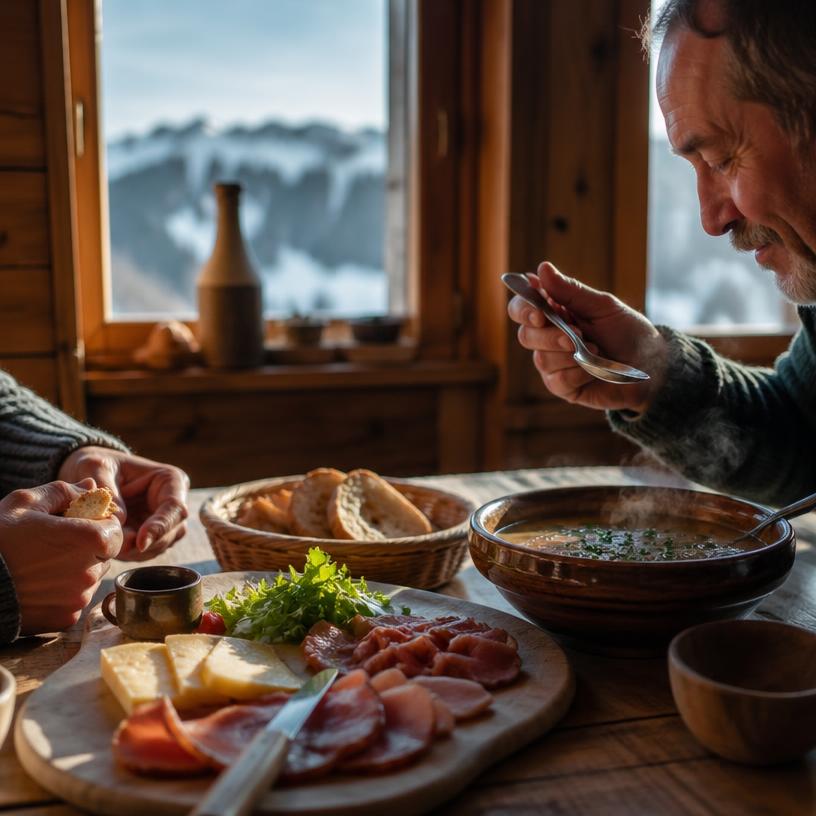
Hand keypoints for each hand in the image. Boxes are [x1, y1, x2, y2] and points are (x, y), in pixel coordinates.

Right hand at [0, 479, 122, 633]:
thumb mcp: (25, 503)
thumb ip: (64, 492)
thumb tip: (92, 487)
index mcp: (88, 540)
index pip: (116, 531)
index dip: (100, 526)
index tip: (79, 525)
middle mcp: (90, 571)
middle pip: (105, 555)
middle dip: (88, 548)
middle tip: (56, 545)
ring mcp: (79, 598)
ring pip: (91, 578)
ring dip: (77, 570)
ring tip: (43, 564)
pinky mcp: (66, 619)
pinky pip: (76, 600)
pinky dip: (64, 593)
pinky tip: (39, 584)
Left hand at [58, 448, 188, 560]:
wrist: (90, 474)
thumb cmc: (97, 465)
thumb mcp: (95, 467)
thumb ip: (107, 490)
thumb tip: (119, 519)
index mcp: (170, 480)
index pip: (175, 507)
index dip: (160, 526)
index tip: (139, 542)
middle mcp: (174, 501)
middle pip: (172, 530)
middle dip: (145, 542)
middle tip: (116, 547)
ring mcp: (166, 520)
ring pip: (161, 544)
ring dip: (137, 550)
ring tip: (110, 543)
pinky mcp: (154, 535)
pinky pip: (148, 552)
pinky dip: (131, 554)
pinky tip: (112, 546)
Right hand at [507, 262, 667, 413]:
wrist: (651, 364)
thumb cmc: (627, 331)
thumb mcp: (602, 306)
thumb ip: (570, 291)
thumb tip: (542, 268)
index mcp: (553, 313)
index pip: (521, 308)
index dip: (523, 310)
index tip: (539, 314)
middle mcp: (547, 338)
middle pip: (525, 335)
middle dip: (550, 336)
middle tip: (577, 335)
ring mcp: (553, 363)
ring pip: (541, 359)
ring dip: (570, 355)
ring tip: (596, 351)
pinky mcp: (562, 386)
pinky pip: (557, 380)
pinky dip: (578, 374)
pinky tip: (594, 370)